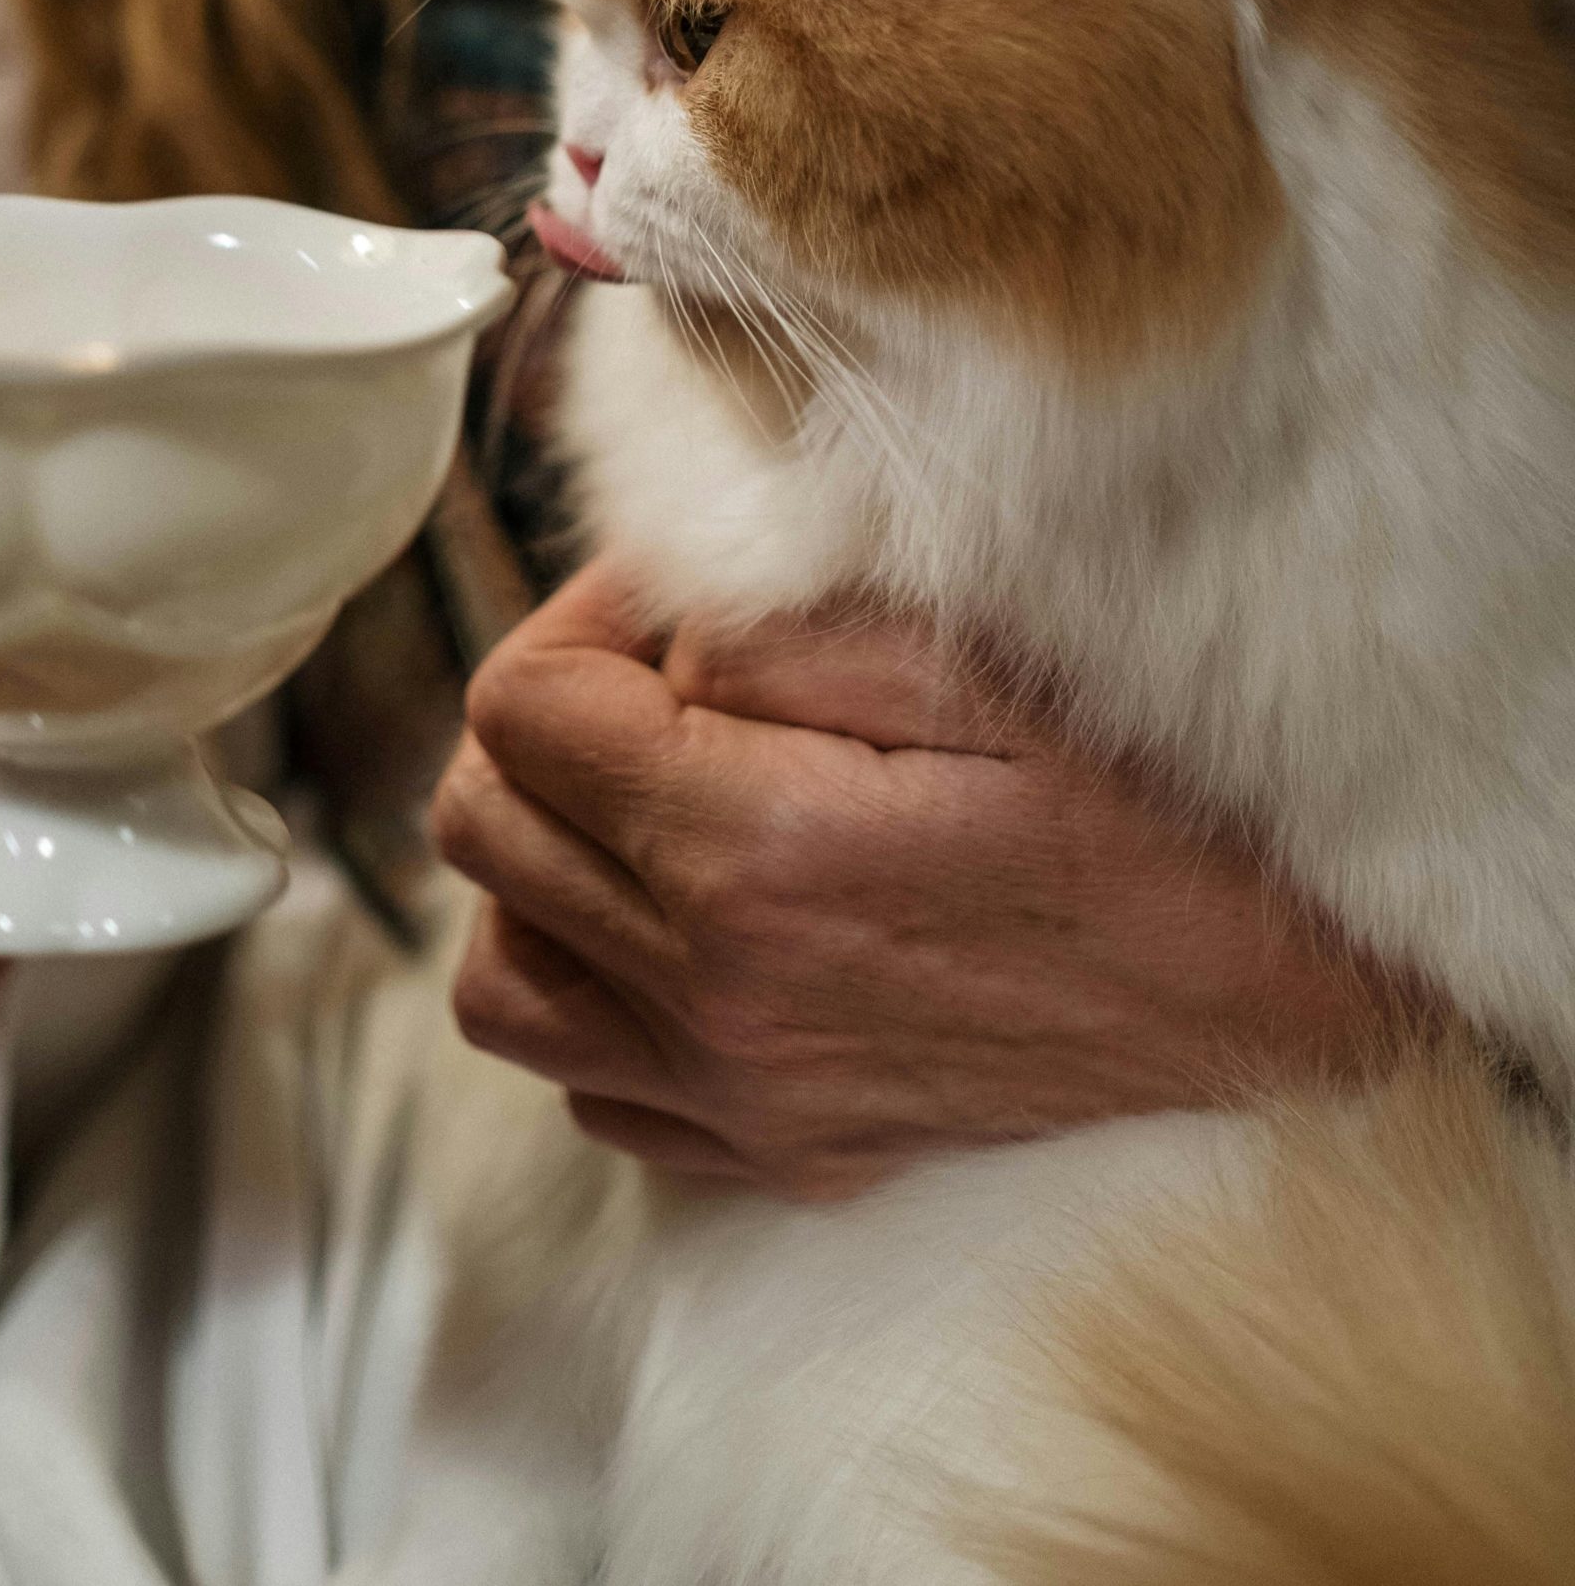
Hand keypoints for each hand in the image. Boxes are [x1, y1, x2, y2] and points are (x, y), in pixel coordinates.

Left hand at [432, 563, 1415, 1198]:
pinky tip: (692, 927)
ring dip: (541, 871)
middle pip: (484, 829)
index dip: (578, 622)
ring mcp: (744, 1096)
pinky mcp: (785, 1153)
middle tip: (654, 683)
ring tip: (645, 805)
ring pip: (503, 981)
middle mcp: (718, 996)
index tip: (665, 610)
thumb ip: (775, 630)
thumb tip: (656, 640)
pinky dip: (602, 998)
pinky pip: (592, 1086)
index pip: (521, 710)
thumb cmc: (1148, 801)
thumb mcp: (972, 660)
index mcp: (751, 852)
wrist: (1279, 996)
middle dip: (545, 725)